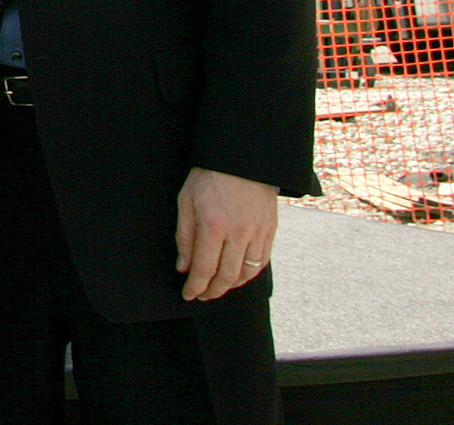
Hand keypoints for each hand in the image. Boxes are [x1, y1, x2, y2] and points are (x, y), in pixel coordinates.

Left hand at [175, 166, 276, 300]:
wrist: (241, 158)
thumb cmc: (208, 177)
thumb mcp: (186, 201)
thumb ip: (185, 237)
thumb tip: (184, 267)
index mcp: (213, 224)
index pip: (204, 268)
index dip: (195, 286)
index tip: (188, 294)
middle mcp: (238, 232)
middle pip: (227, 276)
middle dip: (212, 291)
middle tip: (201, 295)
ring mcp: (258, 232)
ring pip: (246, 273)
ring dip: (231, 286)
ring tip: (217, 288)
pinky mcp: (270, 230)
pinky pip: (261, 262)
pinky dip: (248, 275)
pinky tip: (237, 276)